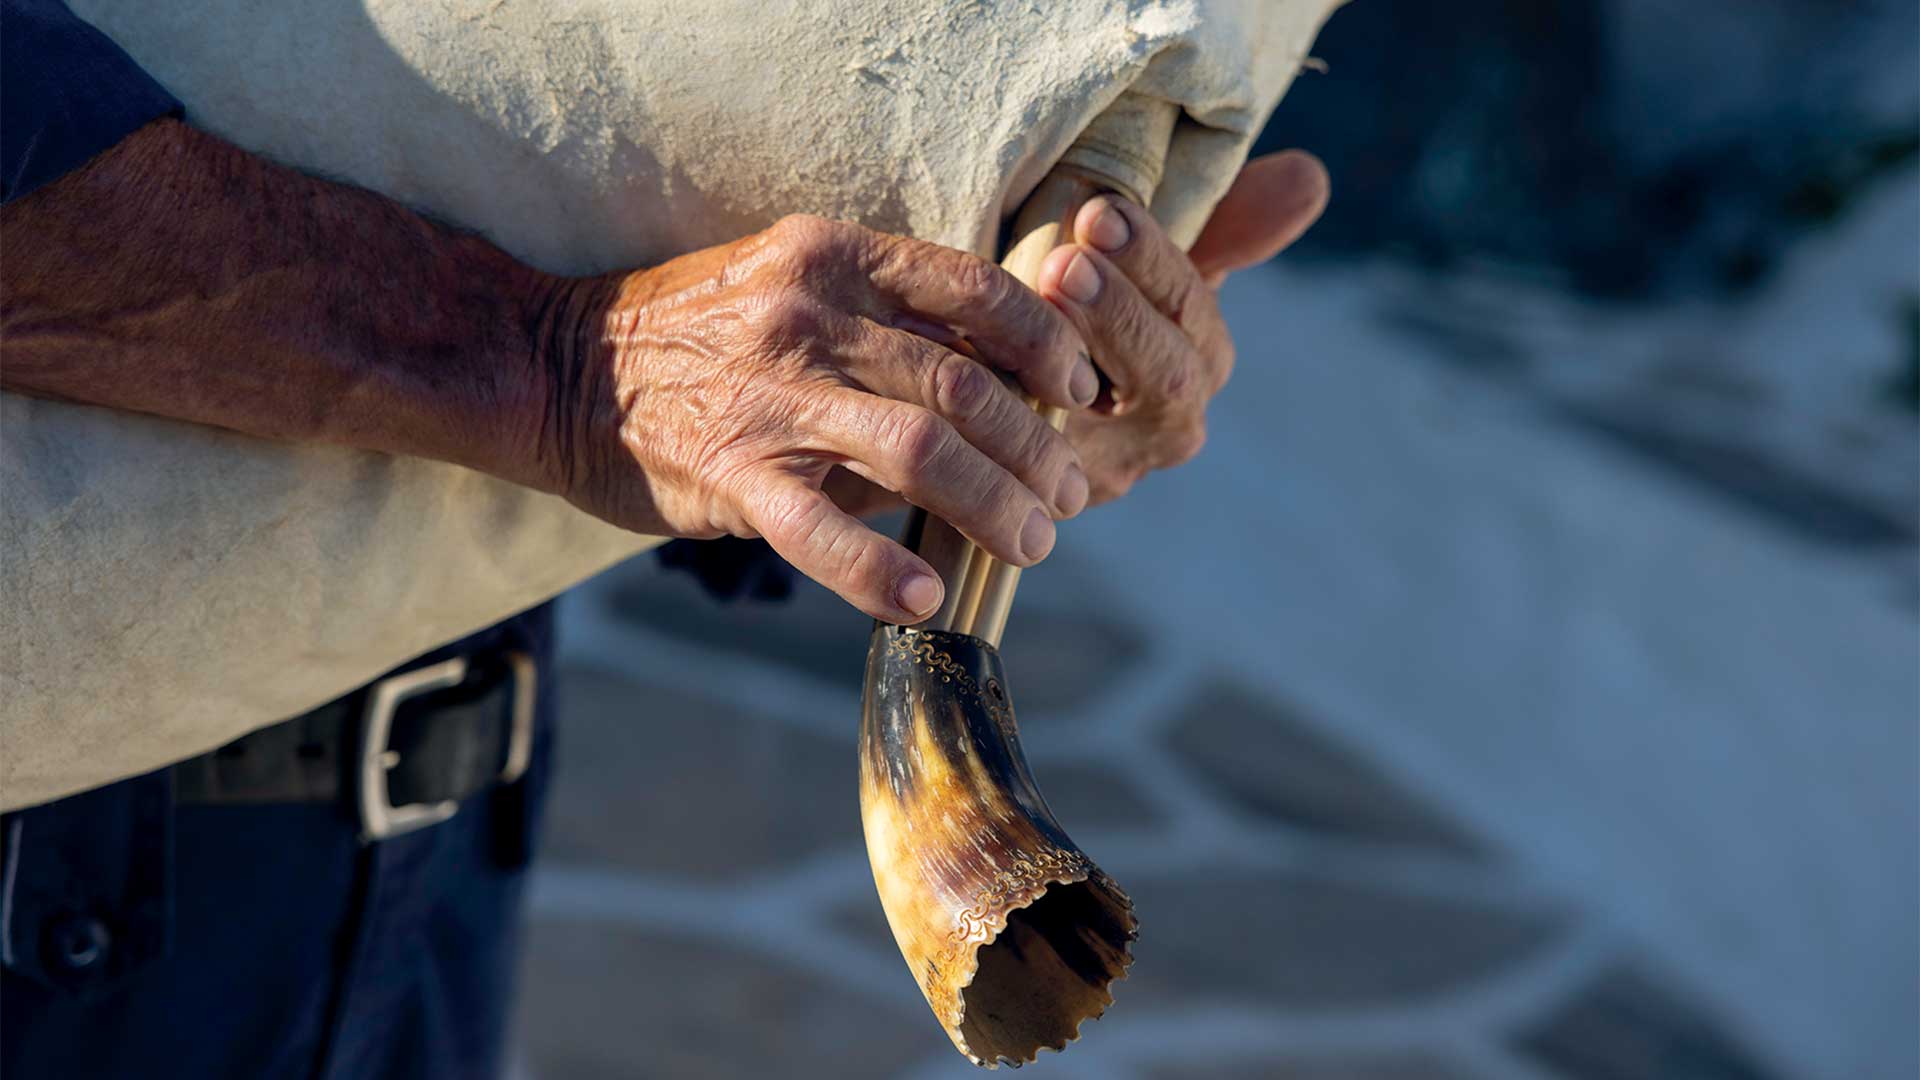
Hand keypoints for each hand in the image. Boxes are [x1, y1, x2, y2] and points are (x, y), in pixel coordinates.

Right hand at [541, 215, 1095, 621]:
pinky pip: (822, 531)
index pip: (976, 290)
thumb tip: (999, 388)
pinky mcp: (727, 474)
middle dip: (1035, 450)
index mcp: (833, 257)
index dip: (1047, 345)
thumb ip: (885, 325)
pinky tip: (925, 599)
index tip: (1078, 392)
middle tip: (1066, 495)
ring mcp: (768, 396)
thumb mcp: (789, 283)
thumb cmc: (693, 331)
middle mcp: (809, 316)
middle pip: (965, 384)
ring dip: (994, 508)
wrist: (552, 366)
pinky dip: (882, 572)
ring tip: (1029, 544)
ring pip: (919, 452)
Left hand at [1036, 151, 1329, 501]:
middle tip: (1064, 260)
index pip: (1190, 305)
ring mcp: (1114, 471)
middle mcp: (1173, 425)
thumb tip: (1310, 178)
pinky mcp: (1053, 501)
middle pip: (1163, 372)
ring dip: (1066, 363)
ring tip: (1027, 303)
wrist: (1010, 405)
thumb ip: (1223, 226)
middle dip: (1115, 312)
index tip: (1100, 210)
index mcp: (1204, 356)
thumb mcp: (1150, 269)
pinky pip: (1036, 457)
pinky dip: (1008, 409)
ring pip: (1101, 421)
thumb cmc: (1089, 313)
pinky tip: (975, 362)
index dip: (1150, 260)